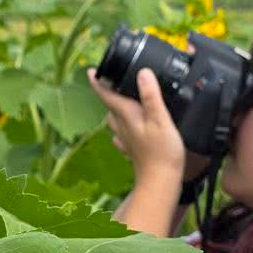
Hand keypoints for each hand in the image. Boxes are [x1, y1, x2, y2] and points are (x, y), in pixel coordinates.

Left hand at [88, 67, 193, 183]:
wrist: (160, 181)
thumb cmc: (161, 152)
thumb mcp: (160, 119)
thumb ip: (151, 96)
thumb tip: (143, 73)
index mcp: (126, 115)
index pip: (106, 95)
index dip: (98, 81)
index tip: (90, 70)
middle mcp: (122, 126)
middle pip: (110, 106)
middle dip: (110, 93)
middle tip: (113, 81)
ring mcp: (126, 138)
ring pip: (115, 119)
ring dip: (117, 109)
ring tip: (124, 100)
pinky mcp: (132, 149)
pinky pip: (123, 134)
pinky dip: (125, 126)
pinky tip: (132, 127)